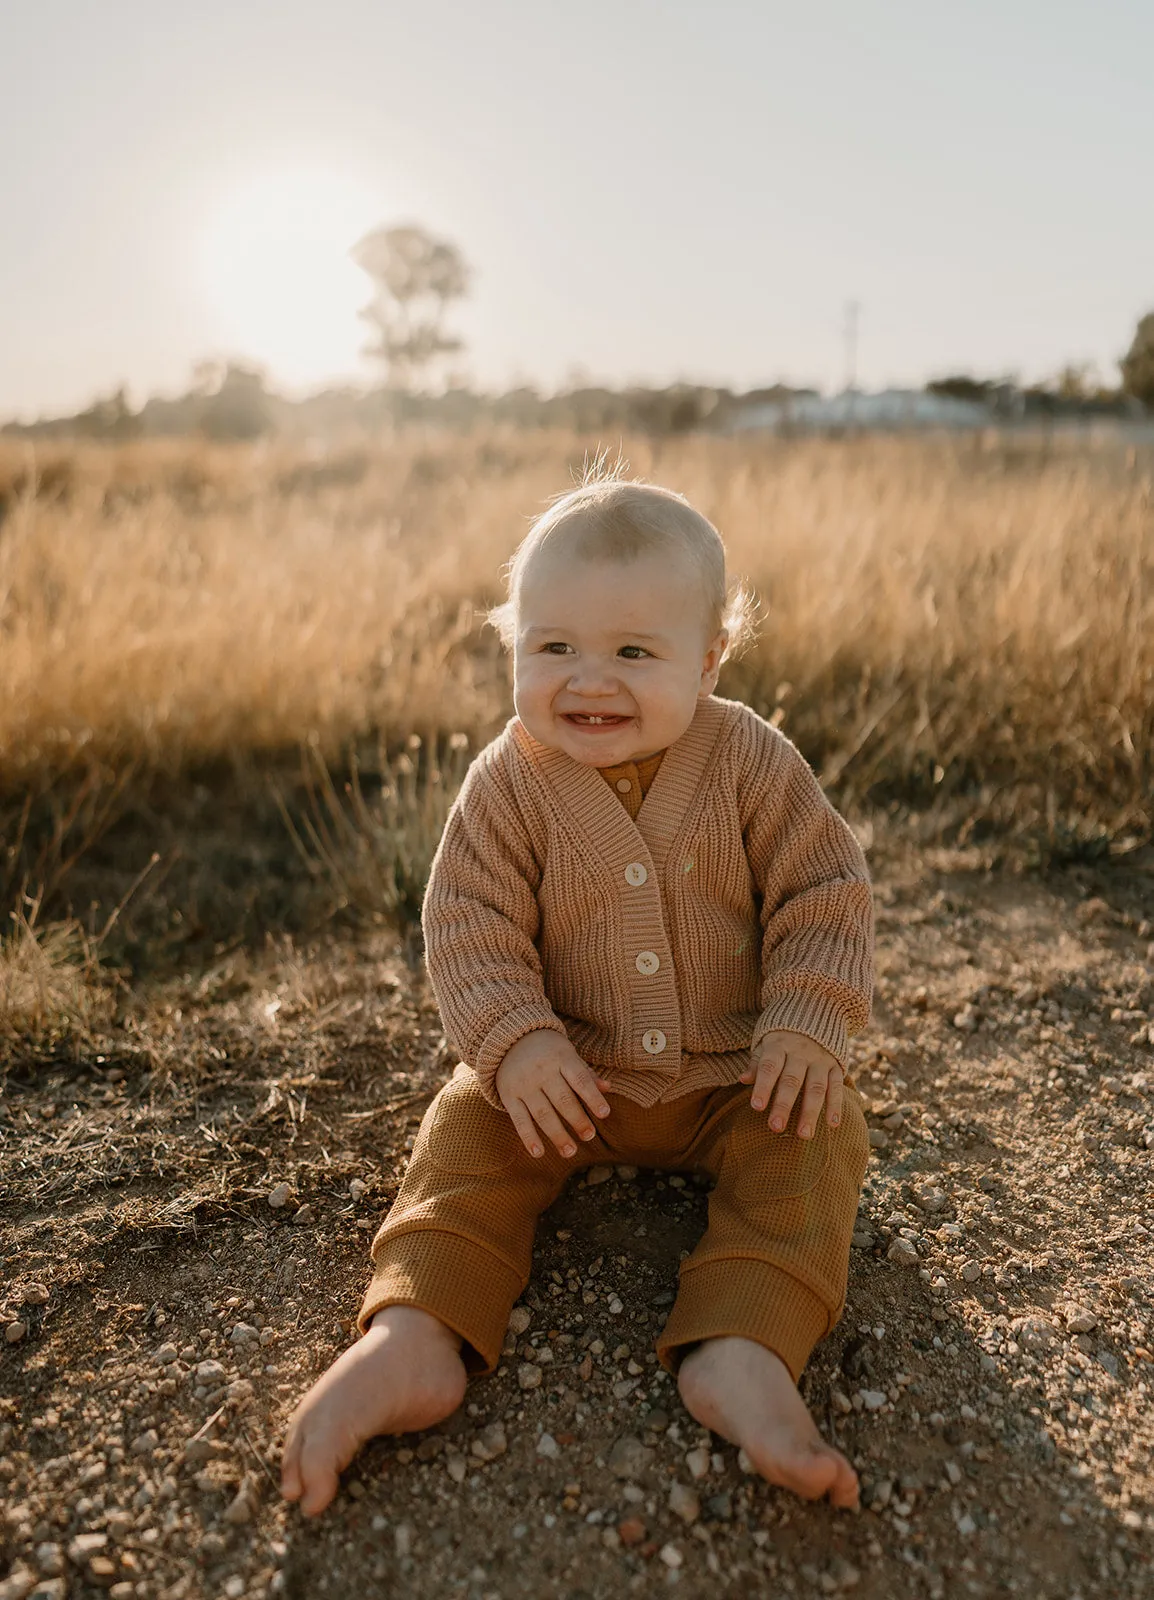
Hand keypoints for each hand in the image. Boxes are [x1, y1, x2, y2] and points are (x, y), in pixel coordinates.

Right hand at [495, 1030, 611, 1158]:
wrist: (509, 1039)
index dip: (593, 1097)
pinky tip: (539, 1153)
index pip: (580, 1079)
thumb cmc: (548, 1051)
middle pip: (562, 1099)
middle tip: (589, 1136)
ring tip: (570, 1151)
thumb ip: (586, 1074)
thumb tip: (607, 1088)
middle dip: (577, 1120)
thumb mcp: (568, 1054)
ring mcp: (524, 1084)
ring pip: (542, 1114)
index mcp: (561, 1057)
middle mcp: (542, 1071)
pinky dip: (528, 1137)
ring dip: (557, 1135)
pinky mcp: (508, 1096)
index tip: (605, 1114)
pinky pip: (519, 1119)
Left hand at [739, 1029, 842, 1138]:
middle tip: (776, 1128)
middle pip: (792, 1080)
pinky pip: (836, 1085)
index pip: (769, 1067)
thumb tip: (742, 1080)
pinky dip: (836, 1105)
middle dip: (784, 1105)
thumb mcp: (766, 1042)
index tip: (757, 1107)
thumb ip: (756, 1063)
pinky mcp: (836, 1064)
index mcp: (778, 1046)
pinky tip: (832, 1124)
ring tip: (804, 1134)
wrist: (816, 1010)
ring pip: (816, 1087)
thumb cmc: (782, 1035)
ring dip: (811, 1112)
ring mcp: (820, 1058)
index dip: (763, 1086)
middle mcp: (800, 1052)